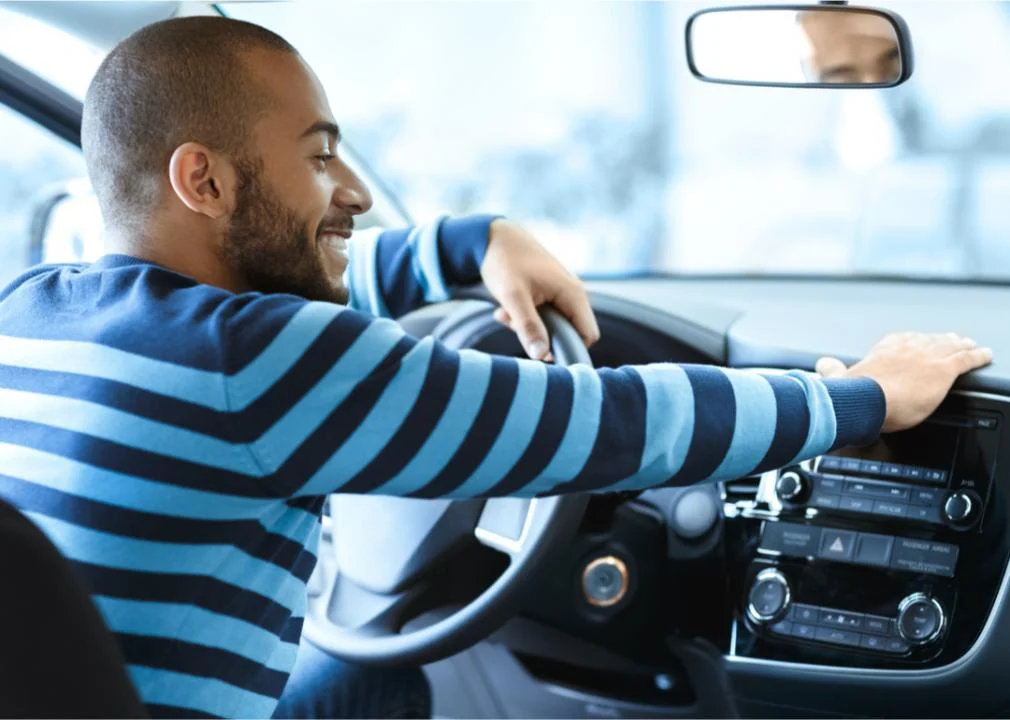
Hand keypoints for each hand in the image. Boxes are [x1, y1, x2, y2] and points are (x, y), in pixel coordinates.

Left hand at [481, 219, 599, 359]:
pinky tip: (505, 309)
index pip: (588, 335)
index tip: (541, 354)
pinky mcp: (548, 293)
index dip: (570, 350)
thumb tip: (541, 355)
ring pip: (552, 325)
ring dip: (528, 327)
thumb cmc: (505, 261)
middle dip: (541, 337)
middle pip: (568, 333)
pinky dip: (524, 317)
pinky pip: (543, 316)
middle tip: (514, 326)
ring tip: (505, 314)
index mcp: (573, 294)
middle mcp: (573, 294)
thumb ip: (528, 326)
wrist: (493, 237)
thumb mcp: (513, 296)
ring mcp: (561, 293)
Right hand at [816, 332, 992, 432]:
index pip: (905, 340)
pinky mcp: (943, 370)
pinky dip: (978, 356)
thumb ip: (832, 369)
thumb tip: (821, 364)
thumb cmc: (855, 393)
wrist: (868, 400)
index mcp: (885, 349)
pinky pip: (966, 360)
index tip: (919, 342)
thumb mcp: (840, 378)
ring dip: (962, 345)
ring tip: (971, 345)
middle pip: (931, 340)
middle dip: (943, 340)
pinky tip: (986, 355)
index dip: (915, 341)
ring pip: (950, 346)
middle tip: (953, 339)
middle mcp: (907, 347)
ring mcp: (927, 356)